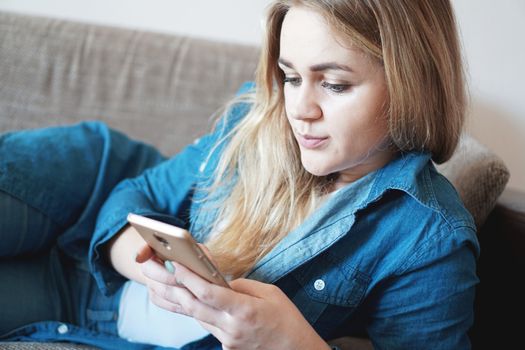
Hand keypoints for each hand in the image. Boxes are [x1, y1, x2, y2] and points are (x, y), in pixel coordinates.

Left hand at [137, 246, 327, 349]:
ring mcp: (226, 340)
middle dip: (169, 287)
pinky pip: (205, 325)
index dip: (189, 277)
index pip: (208, 292)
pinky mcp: (226, 347)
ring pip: (194, 316)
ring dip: (175, 299)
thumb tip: (220, 282)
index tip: (175, 263)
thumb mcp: (269, 293)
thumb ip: (242, 286)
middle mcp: (231, 327)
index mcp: (244, 310)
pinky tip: (183, 299)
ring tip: (157, 283)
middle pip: (192, 306)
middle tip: (152, 270)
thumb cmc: (287, 319)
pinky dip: (194, 311)